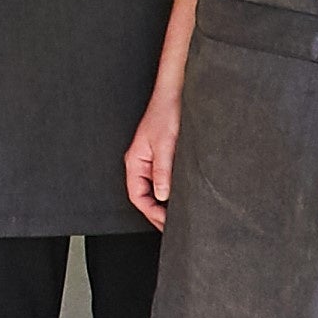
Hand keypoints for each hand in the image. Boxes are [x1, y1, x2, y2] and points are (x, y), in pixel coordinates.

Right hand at [125, 84, 180, 228]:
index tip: (166, 223)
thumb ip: (162, 171)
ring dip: (164, 202)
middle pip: (144, 195)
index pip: (137, 196)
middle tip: (173, 224)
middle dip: (157, 212)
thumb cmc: (166, 112)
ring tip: (178, 214)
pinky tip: (181, 195)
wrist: (175, 92)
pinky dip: (170, 190)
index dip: (151, 212)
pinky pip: (163, 178)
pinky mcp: (163, 155)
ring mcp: (152, 159)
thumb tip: (162, 195)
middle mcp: (141, 162)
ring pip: (154, 188)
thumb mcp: (165, 144)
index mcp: (135, 161)